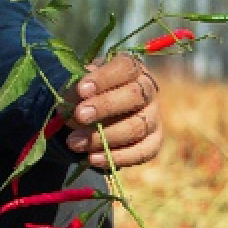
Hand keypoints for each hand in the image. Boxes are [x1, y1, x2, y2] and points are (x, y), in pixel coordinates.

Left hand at [61, 56, 163, 171]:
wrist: (92, 116)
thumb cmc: (85, 96)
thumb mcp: (76, 88)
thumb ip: (75, 93)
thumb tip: (74, 105)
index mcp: (131, 69)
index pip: (125, 68)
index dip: (104, 78)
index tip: (81, 89)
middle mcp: (147, 91)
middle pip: (136, 96)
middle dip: (106, 106)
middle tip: (80, 115)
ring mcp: (154, 116)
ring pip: (138, 126)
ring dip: (104, 136)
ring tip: (74, 143)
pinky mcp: (154, 141)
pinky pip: (143, 152)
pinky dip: (118, 157)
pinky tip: (93, 159)